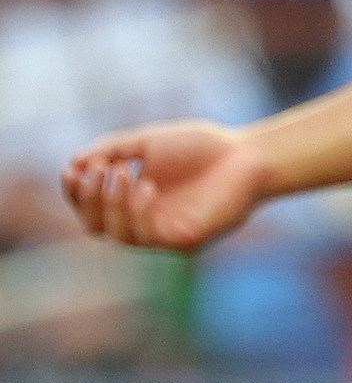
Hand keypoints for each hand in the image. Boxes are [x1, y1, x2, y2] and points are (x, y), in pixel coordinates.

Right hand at [60, 122, 274, 251]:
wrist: (249, 154)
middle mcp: (144, 221)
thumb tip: (73, 162)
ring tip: (123, 174)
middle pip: (97, 226)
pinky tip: (146, 185)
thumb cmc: (203, 148)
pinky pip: (148, 236)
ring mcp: (163, 233)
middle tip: (98, 171)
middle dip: (90, 200)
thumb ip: (113, 149)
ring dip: (113, 204)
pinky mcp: (184, 241)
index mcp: (132, 200)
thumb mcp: (150, 142)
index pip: (92, 206)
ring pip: (118, 234)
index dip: (76, 193)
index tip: (70, 170)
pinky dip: (139, 211)